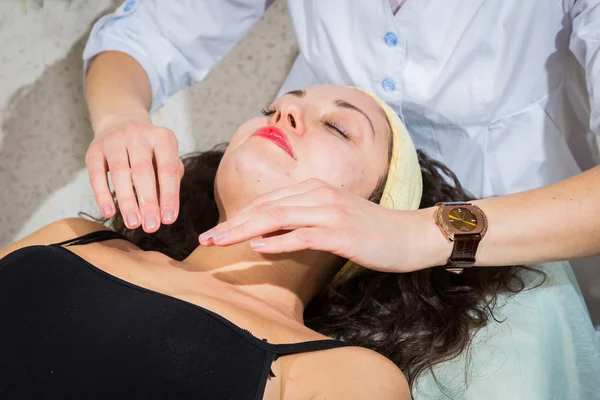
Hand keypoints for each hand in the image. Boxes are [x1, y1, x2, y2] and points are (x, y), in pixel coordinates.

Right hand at [85, 120, 183, 232]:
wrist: (120, 122)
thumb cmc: (150, 150)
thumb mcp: (165, 157)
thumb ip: (169, 180)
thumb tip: (164, 210)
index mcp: (162, 137)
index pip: (168, 170)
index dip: (169, 196)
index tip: (169, 219)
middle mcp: (138, 134)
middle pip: (143, 171)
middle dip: (148, 202)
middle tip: (151, 226)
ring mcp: (114, 139)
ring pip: (120, 172)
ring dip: (127, 201)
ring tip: (133, 223)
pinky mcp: (94, 149)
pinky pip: (96, 174)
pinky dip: (102, 194)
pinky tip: (109, 212)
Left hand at [199, 179, 445, 272]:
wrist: (409, 235)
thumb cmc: (370, 230)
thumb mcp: (333, 218)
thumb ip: (302, 220)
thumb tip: (268, 233)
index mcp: (315, 189)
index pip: (268, 200)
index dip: (238, 216)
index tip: (216, 231)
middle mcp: (319, 195)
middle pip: (266, 207)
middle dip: (232, 223)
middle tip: (206, 238)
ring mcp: (330, 212)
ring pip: (277, 217)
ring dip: (244, 231)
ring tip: (219, 242)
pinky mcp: (341, 232)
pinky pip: (303, 235)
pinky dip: (278, 241)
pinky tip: (258, 247)